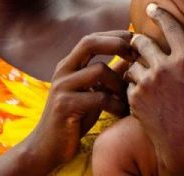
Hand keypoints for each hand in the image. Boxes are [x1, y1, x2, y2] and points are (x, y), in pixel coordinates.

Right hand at [21, 30, 133, 172]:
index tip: (136, 44)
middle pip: (89, 42)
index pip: (91, 38)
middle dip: (116, 44)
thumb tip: (132, 57)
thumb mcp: (93, 92)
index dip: (115, 36)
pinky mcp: (65, 106)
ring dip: (120, 83)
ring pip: (99, 70)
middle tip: (136, 56)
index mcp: (68, 65)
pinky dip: (115, 104)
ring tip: (129, 98)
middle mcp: (62, 71)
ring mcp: (62, 87)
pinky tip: (121, 112)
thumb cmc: (75, 119)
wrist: (47, 148)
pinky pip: (98, 97)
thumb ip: (110, 74)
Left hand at [125, 3, 183, 173]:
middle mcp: (165, 68)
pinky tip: (140, 91)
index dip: (160, 14)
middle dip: (139, 41)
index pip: (170, 27)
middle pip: (142, 42)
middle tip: (138, 43)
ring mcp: (148, 83)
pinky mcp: (134, 98)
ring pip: (132, 63)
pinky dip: (132, 85)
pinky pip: (128, 82)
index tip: (152, 7)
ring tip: (141, 72)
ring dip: (135, 65)